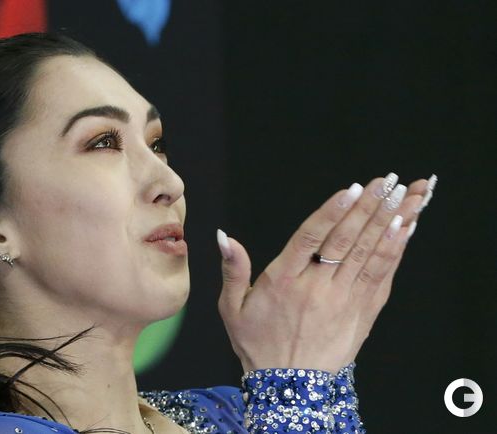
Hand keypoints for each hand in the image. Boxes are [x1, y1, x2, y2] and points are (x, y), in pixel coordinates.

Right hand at [217, 174, 435, 373]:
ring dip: (388, 223)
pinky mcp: (362, 313)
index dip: (331, 212)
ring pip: (369, 255)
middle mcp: (316, 288)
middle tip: (386, 182)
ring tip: (404, 196)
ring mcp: (343, 301)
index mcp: (283, 282)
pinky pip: (382, 276)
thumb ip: (233, 269)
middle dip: (368, 208)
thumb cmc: (258, 343)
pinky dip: (395, 251)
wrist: (290, 388)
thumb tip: (224, 237)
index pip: (310, 239)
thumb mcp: (232, 308)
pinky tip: (405, 229)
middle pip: (346, 242)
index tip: (351, 190)